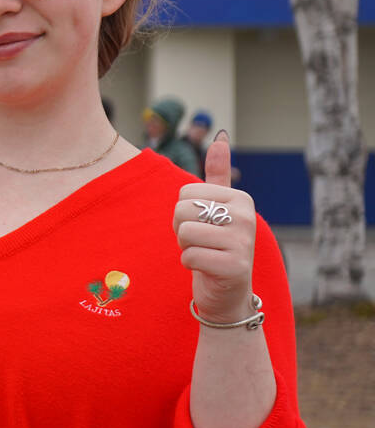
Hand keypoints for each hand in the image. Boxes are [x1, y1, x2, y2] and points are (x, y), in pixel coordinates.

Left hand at [173, 131, 255, 321]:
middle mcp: (247, 216)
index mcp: (240, 198)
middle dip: (181, 229)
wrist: (228, 291)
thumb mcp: (219, 207)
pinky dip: (190, 264)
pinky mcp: (234, 266)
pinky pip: (189, 256)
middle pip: (182, 210)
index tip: (202, 225)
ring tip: (204, 253)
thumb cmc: (217, 245)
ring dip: (185, 247)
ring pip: (185, 233)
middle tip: (200, 242)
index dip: (183, 212)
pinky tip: (207, 269)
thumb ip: (218, 174)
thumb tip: (220, 136)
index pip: (185, 193)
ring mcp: (243, 242)